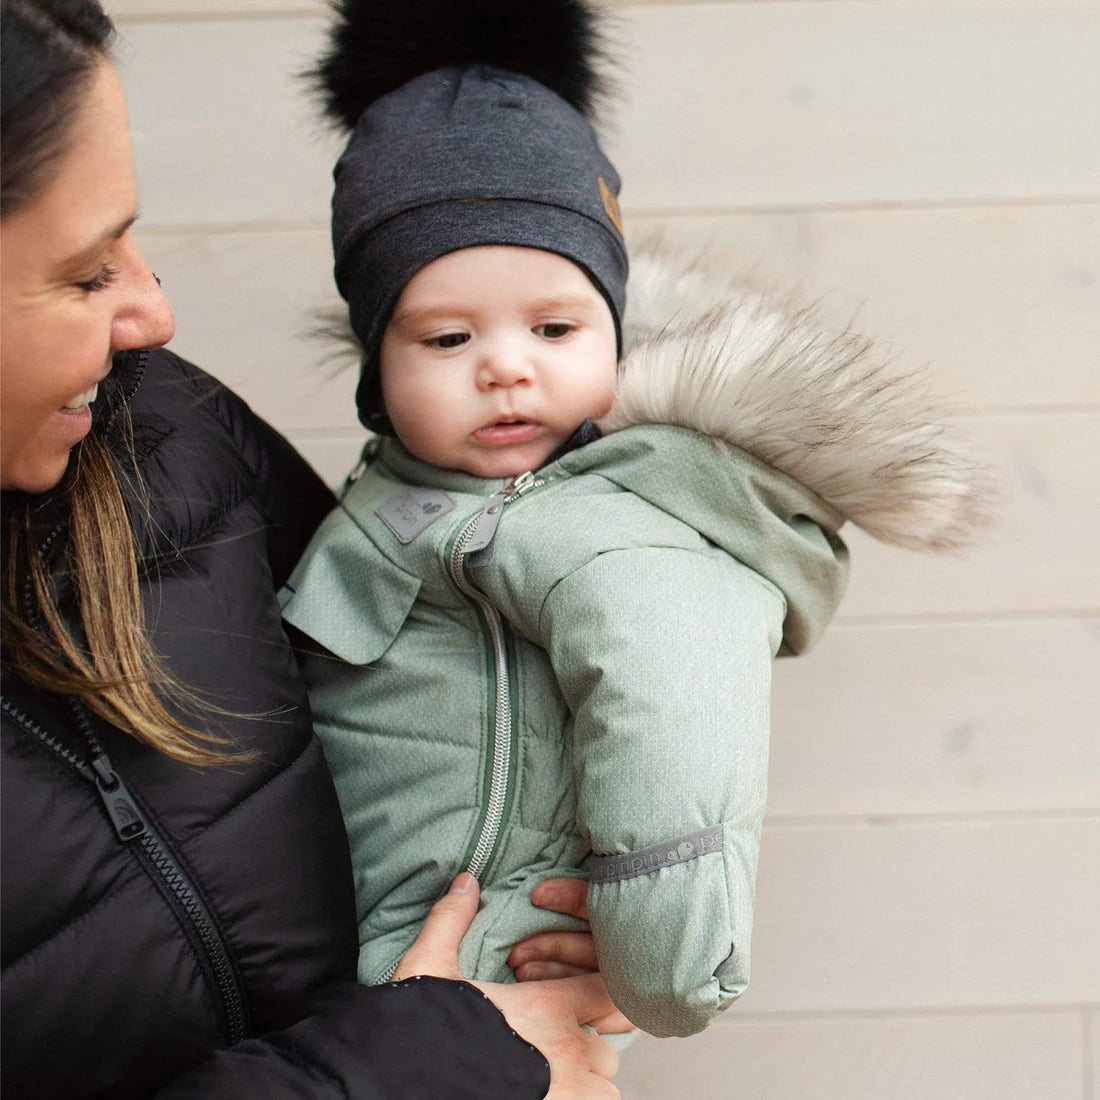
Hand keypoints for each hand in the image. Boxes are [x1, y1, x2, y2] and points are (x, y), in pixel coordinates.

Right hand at [396, 874, 620, 1097]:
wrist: (403, 1087)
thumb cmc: (419, 1030)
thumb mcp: (429, 967)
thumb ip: (452, 920)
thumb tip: (465, 880)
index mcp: (546, 1007)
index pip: (606, 992)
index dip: (595, 996)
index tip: (571, 1004)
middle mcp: (567, 1052)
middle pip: (605, 1051)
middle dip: (586, 1050)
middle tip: (551, 1051)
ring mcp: (567, 1095)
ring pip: (605, 1090)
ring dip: (586, 1085)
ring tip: (551, 1079)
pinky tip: (545, 1097)